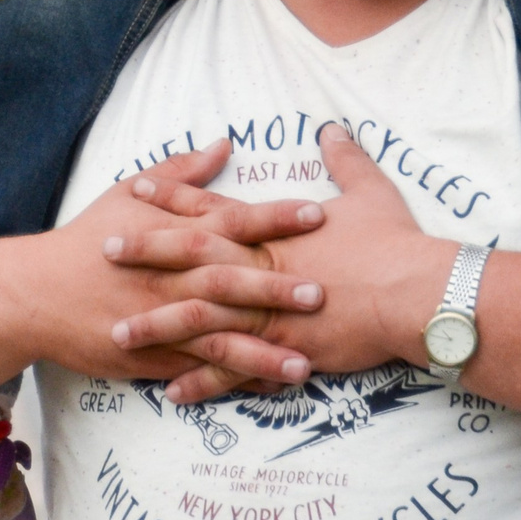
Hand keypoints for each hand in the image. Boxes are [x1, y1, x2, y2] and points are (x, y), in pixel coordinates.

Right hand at [40, 140, 324, 387]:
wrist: (37, 292)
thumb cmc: (87, 239)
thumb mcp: (128, 193)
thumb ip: (182, 173)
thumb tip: (223, 143)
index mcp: (172, 234)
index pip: (232, 221)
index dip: (275, 218)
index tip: (317, 215)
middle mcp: (171, 277)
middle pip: (231, 279)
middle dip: (276, 286)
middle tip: (321, 291)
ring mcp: (163, 320)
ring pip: (219, 335)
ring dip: (263, 348)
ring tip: (307, 361)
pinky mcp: (153, 355)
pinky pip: (200, 369)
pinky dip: (234, 378)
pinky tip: (268, 385)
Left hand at [111, 124, 451, 405]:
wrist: (416, 294)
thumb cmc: (395, 243)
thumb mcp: (371, 190)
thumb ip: (346, 159)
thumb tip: (332, 128)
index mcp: (273, 229)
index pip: (211, 208)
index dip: (171, 199)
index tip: (134, 190)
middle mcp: (260, 267)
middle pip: (189, 257)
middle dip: (144, 254)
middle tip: (103, 251)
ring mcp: (266, 310)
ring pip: (197, 317)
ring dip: (156, 325)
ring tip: (117, 332)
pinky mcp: (280, 349)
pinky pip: (231, 370)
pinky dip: (200, 381)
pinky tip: (170, 391)